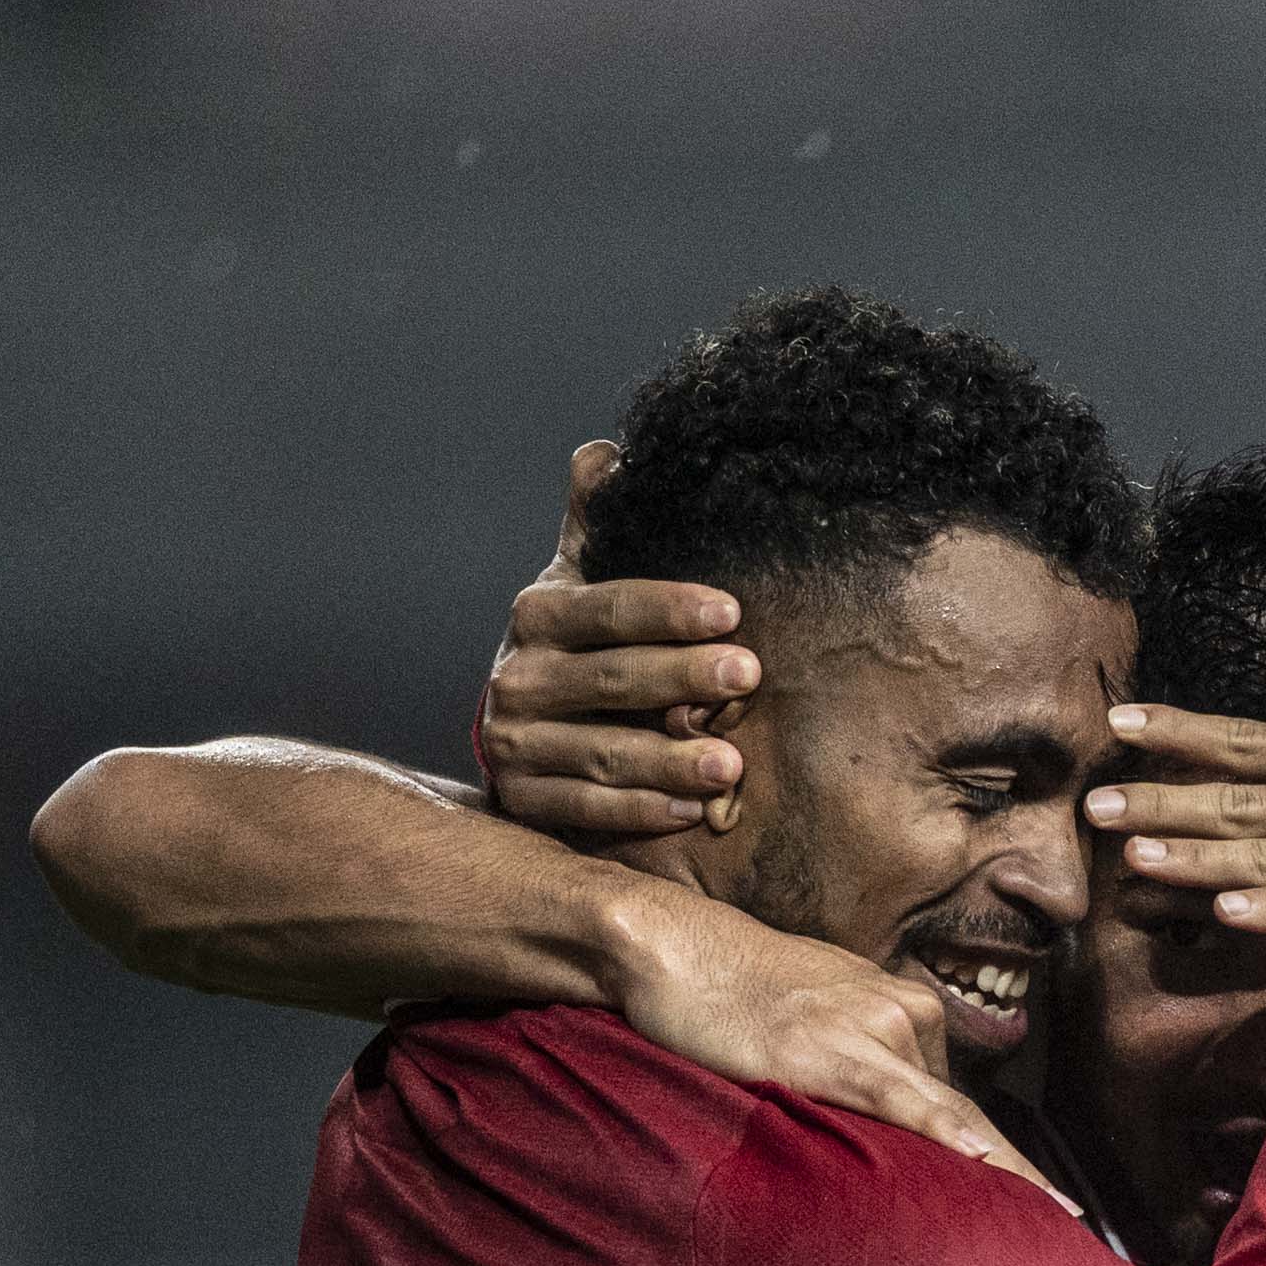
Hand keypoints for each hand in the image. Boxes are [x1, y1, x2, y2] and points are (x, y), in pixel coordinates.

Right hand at [475, 442, 758, 839]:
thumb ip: (598, 522)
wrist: (518, 724)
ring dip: (670, 760)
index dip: (668, 608)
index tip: (730, 610)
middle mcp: (519, 676)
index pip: (609, 608)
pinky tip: (694, 812)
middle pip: (612, 679)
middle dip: (683, 678)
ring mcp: (517, 742)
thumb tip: (612, 452)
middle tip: (748, 677)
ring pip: (602, 752)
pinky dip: (641, 812)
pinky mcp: (521, 798)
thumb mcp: (580, 576)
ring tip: (733, 765)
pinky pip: (586, 810)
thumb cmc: (575, 641)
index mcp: (539, 614)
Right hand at [602, 901, 1060, 1191]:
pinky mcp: (836, 1049)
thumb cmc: (736, 994)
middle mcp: (906, 1015)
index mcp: (904, 1013)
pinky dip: (949, 1134)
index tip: (1058, 1208)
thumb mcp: (815, 1024)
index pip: (961, 1102)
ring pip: (950, 1115)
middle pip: (964, 1114)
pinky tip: (986, 1165)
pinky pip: (907, 1101)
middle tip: (1060, 1229)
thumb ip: (853, 1070)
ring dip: (994, 1175)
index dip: (1009, 1160)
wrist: (678, 949)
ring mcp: (876, 1028)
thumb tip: (871, 1133)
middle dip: (1012, 1177)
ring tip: (1046, 1221)